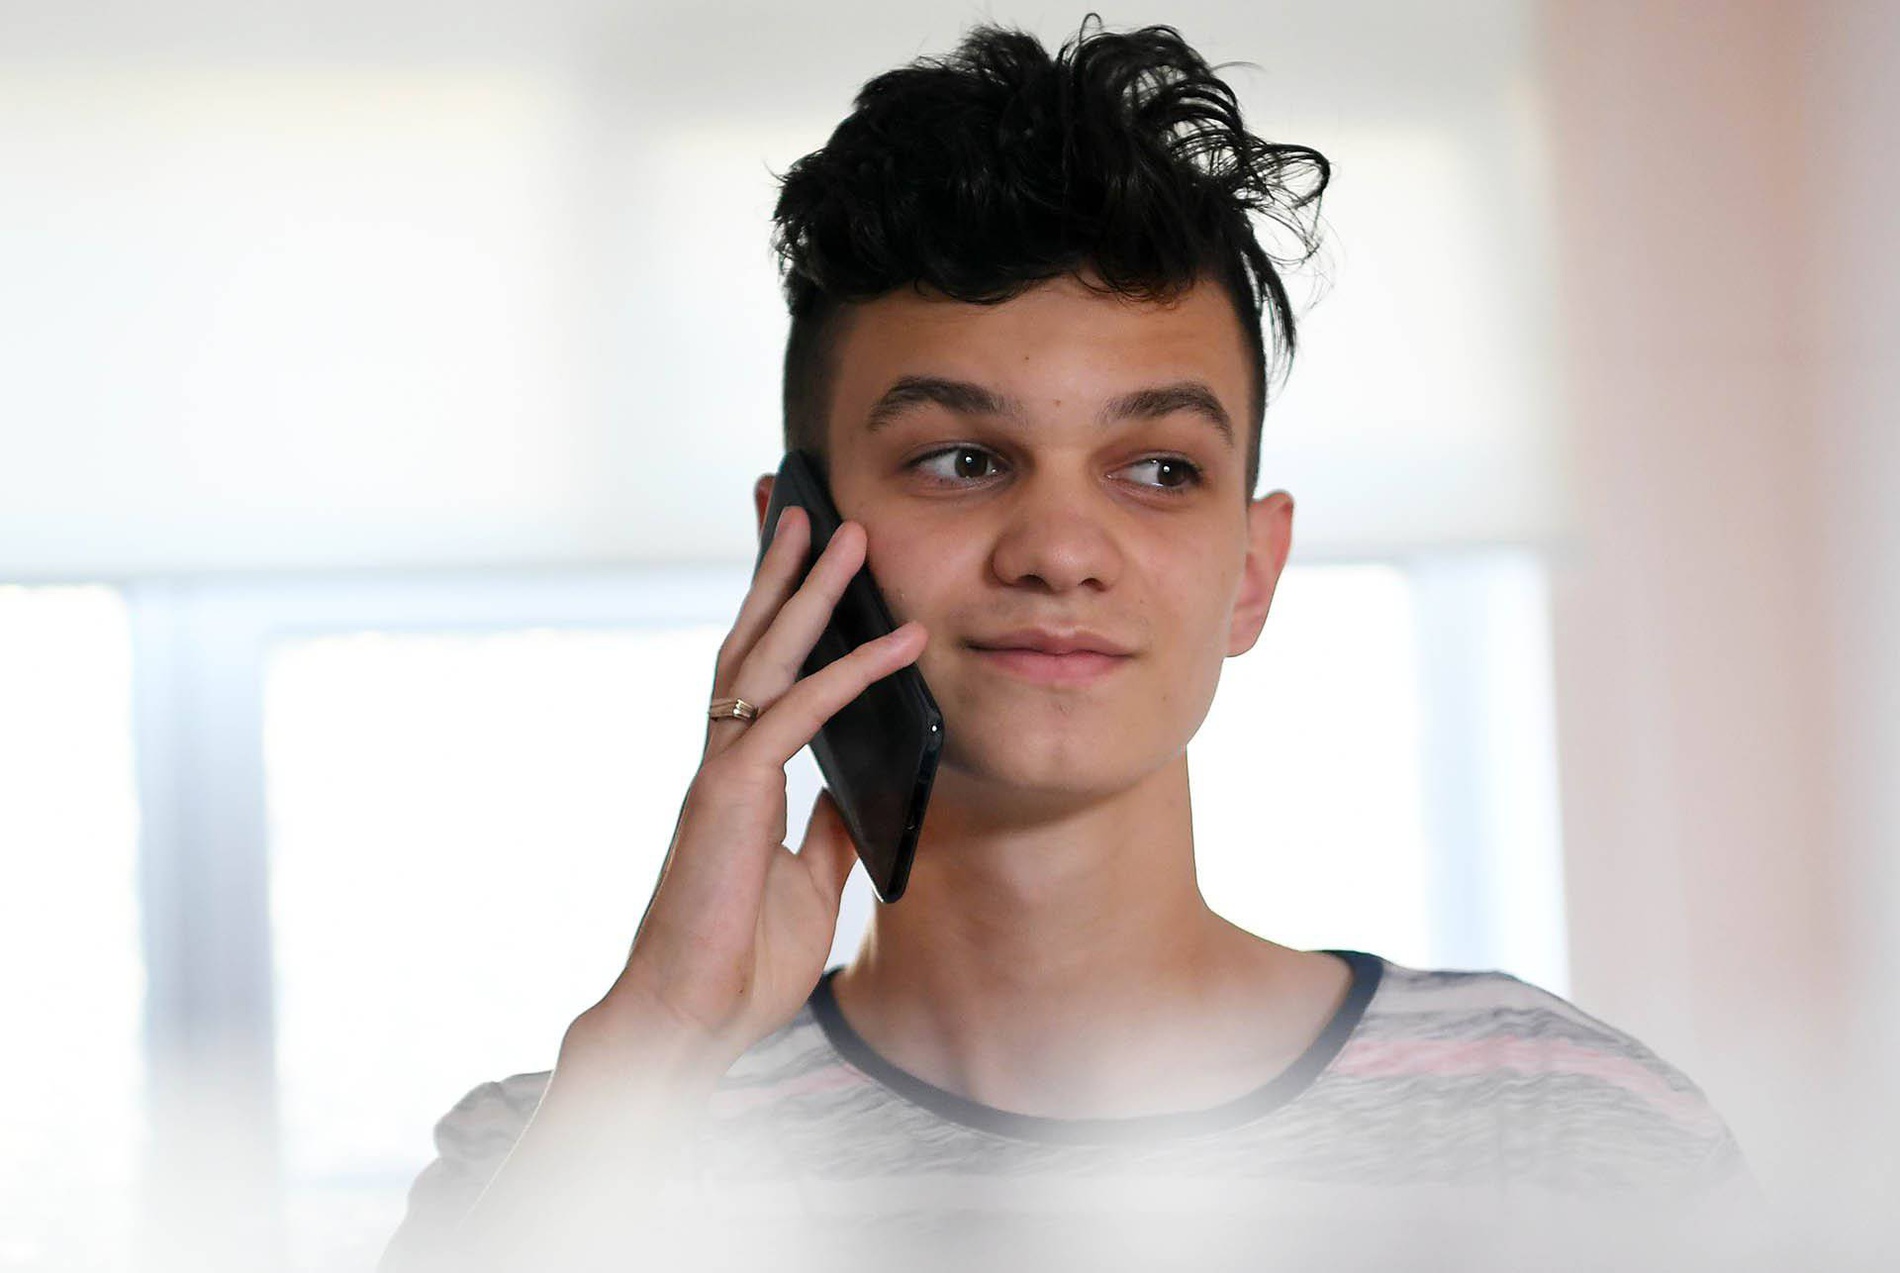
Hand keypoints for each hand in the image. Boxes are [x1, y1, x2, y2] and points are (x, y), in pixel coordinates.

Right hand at [564, 505, 926, 1081]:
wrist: (691, 1016)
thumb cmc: (738, 956)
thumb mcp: (809, 881)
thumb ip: (828, 826)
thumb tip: (858, 785)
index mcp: (739, 774)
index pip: (758, 675)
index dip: (776, 614)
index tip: (796, 560)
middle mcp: (723, 757)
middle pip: (751, 641)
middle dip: (780, 571)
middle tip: (807, 507)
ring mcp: (722, 768)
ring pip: (763, 655)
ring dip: (806, 589)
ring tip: (843, 531)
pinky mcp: (731, 791)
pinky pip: (798, 713)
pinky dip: (850, 673)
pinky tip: (895, 643)